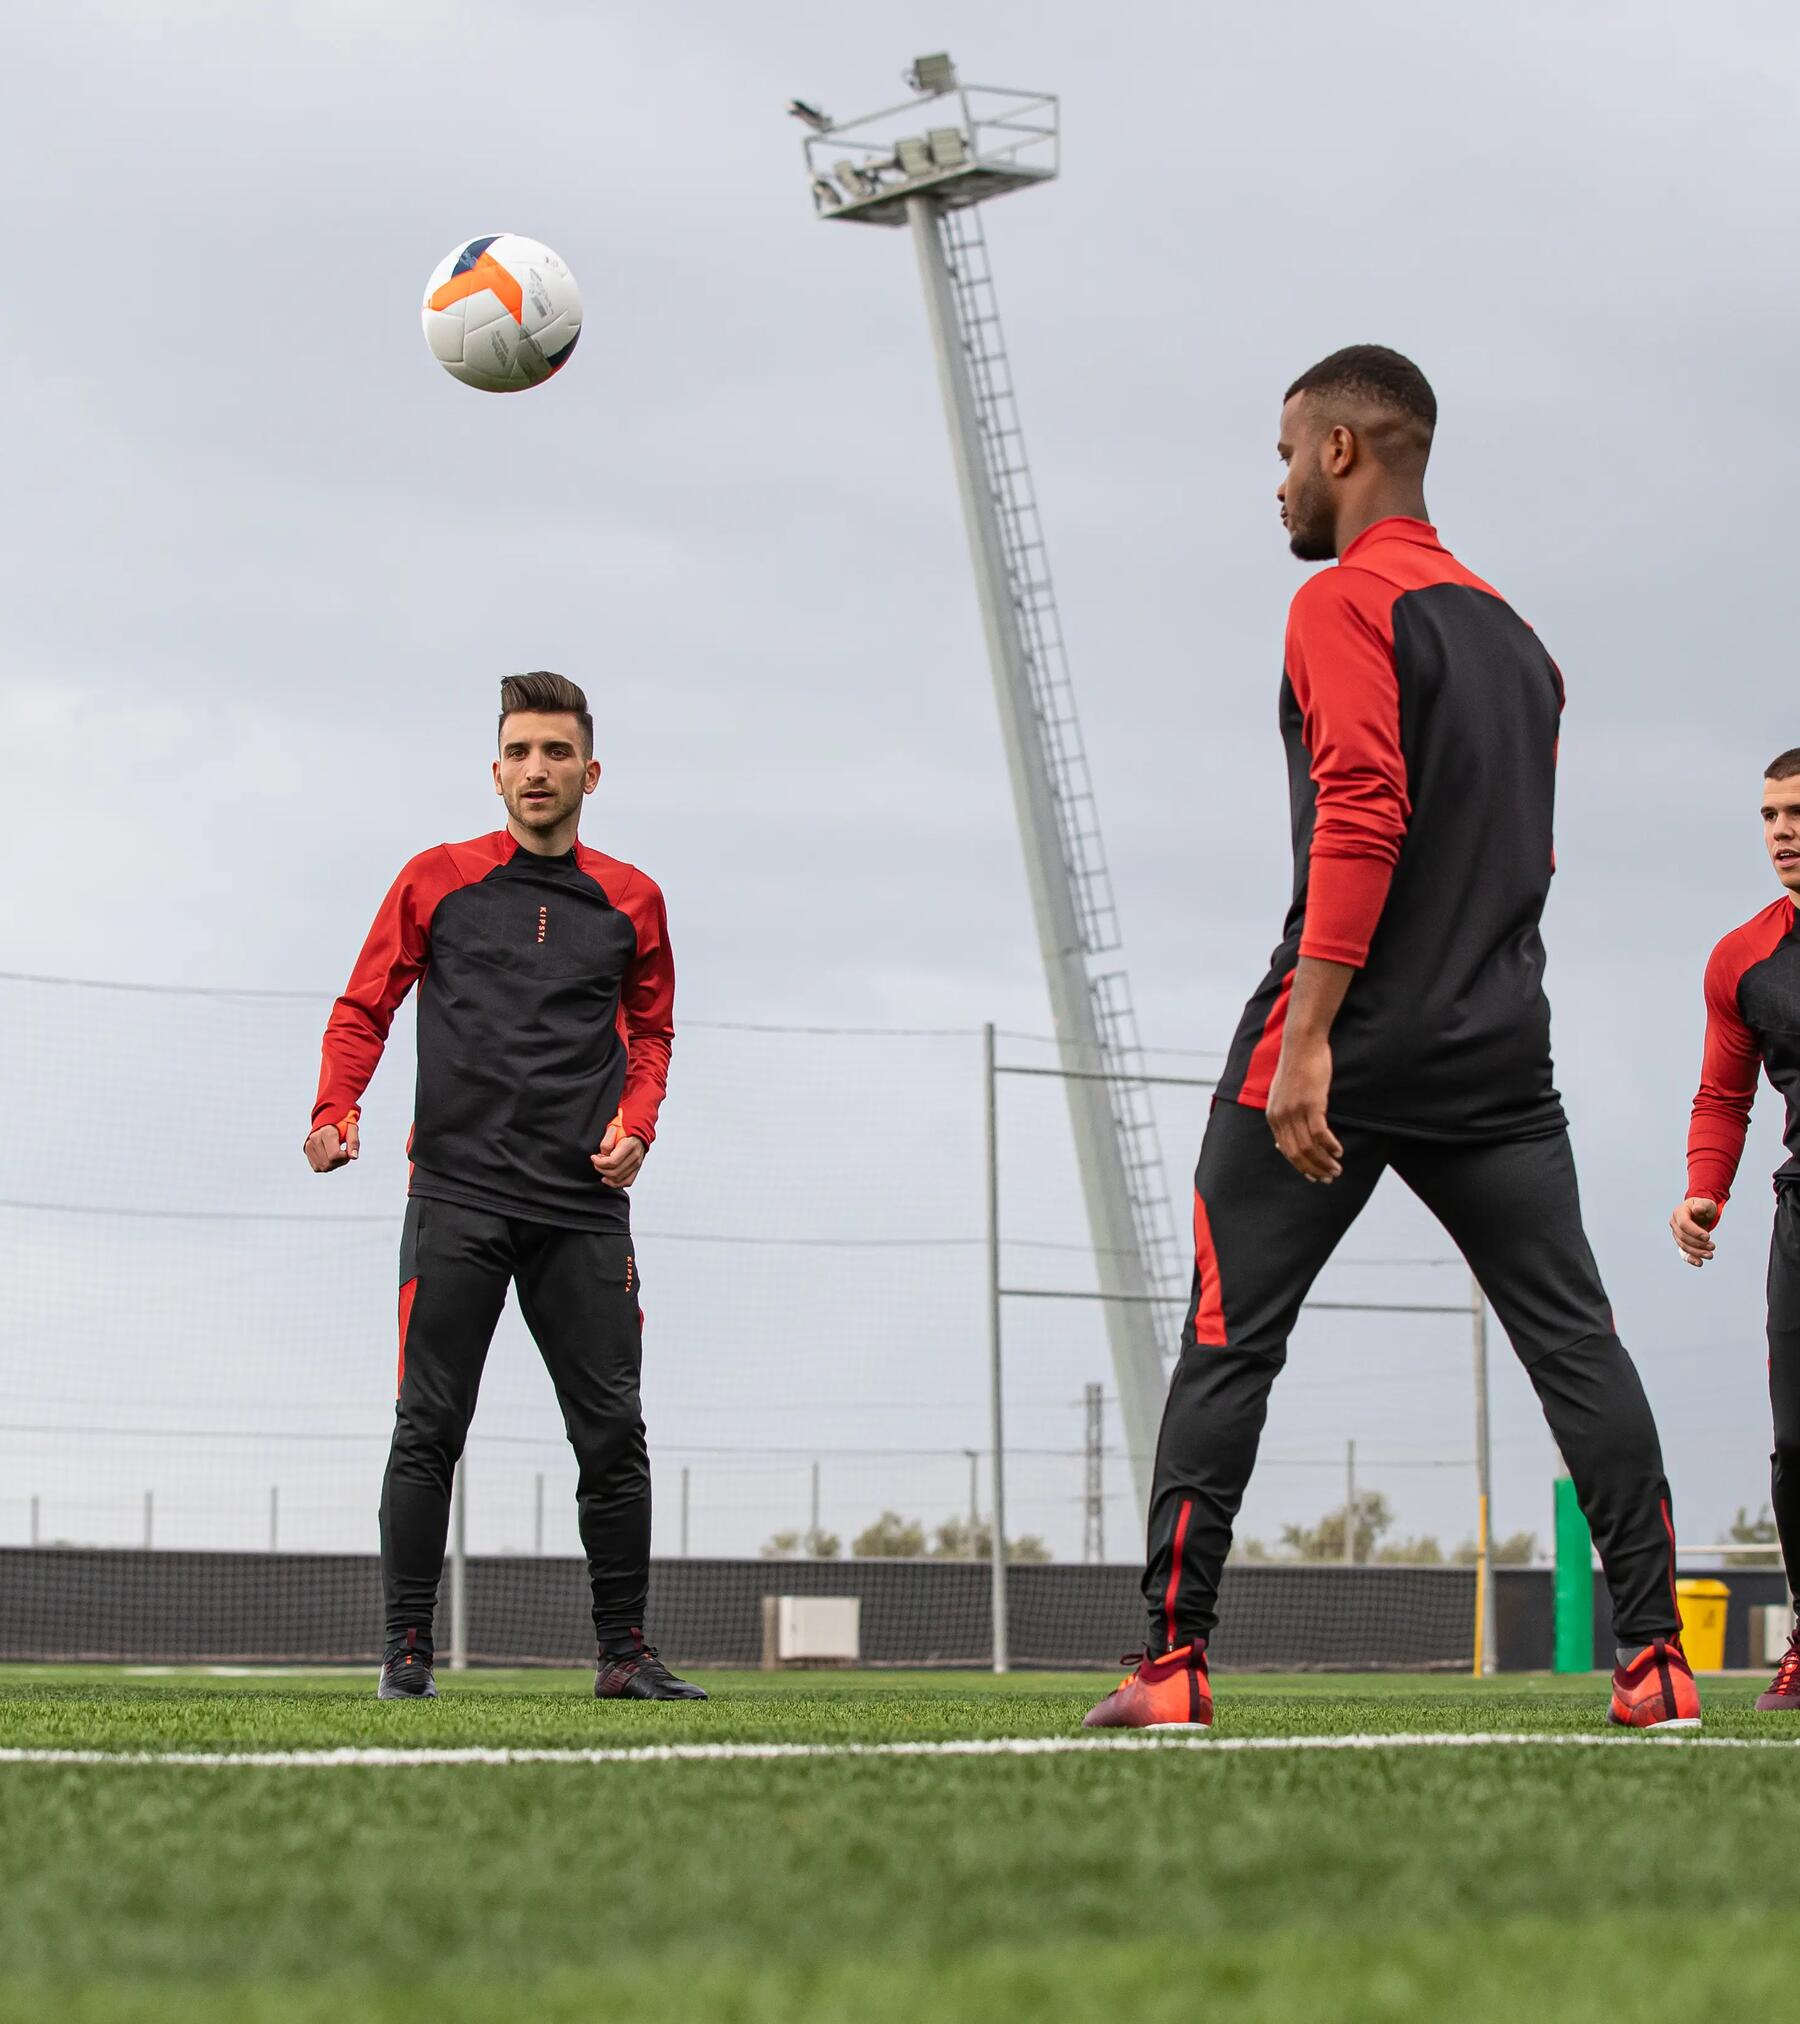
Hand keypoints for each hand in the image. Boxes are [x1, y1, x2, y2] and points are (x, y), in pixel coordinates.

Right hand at [304, 1115, 358, 1172]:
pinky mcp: (306, 1151)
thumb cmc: (343, 1126)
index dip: (345, 1157)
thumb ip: (353, 1142)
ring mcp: (309, 1145)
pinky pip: (318, 1168)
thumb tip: (354, 1157)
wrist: (330, 1121)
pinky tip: (330, 1156)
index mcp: (326, 1132)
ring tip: (337, 1153)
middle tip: (344, 1152)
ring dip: (334, 1165)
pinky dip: (327, 1165)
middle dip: (340, 1162)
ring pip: (323, 1167)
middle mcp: (314, 1138)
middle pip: (329, 1164)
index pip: (334, 1155)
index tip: (348, 1151)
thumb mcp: (352, 1130)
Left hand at [592, 1119, 647, 1188]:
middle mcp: (635, 1157)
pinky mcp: (637, 1168)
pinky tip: (607, 1179)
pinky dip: (616, 1183)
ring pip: (619, 1179)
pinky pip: (627, 1182)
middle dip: (601, 1168)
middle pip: (614, 1172)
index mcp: (629, 1146)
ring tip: (601, 1167)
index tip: (593, 1157)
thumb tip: (604, 1156)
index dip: (599, 1162)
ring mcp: (637, 1164)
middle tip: (596, 1161)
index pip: (612, 1162)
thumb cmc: (625, 1128)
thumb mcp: (613, 1128)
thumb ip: (607, 1142)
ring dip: (606, 1175)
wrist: (639, 1129)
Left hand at [1266, 1033, 1342, 1182]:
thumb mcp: (1281, 1093)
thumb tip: (1279, 1141)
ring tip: (1337, 1169)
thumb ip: (1281, 1115)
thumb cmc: (1296, 1067)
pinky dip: (1331, 1146)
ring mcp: (1295, 1111)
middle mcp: (1281, 1117)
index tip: (1313, 1176)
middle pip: (1297, 1153)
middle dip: (1314, 1169)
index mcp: (1272, 1116)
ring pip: (1309, 1147)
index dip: (1300, 1166)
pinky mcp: (1312, 1104)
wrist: (1302, 1044)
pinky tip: (1339, 1151)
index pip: (1285, 1151)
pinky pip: (1320, 1134)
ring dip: (1325, 1161)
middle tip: (1329, 1178)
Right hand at [1670, 1196, 1718, 1267]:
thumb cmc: (1704, 1207)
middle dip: (1698, 1244)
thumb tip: (1697, 1210)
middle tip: (1713, 1246)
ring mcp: (1676, 1234)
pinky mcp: (1681, 1242)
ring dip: (1697, 1252)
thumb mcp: (1705, 1203)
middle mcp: (1674, 1223)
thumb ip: (1702, 1205)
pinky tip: (1699, 1263)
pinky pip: (1683, 1252)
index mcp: (1679, 1212)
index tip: (1708, 1237)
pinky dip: (1690, 1259)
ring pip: (1684, 1246)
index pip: (1684, 1224)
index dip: (1695, 1232)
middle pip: (1683, 1237)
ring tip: (1710, 1255)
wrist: (1701, 1212)